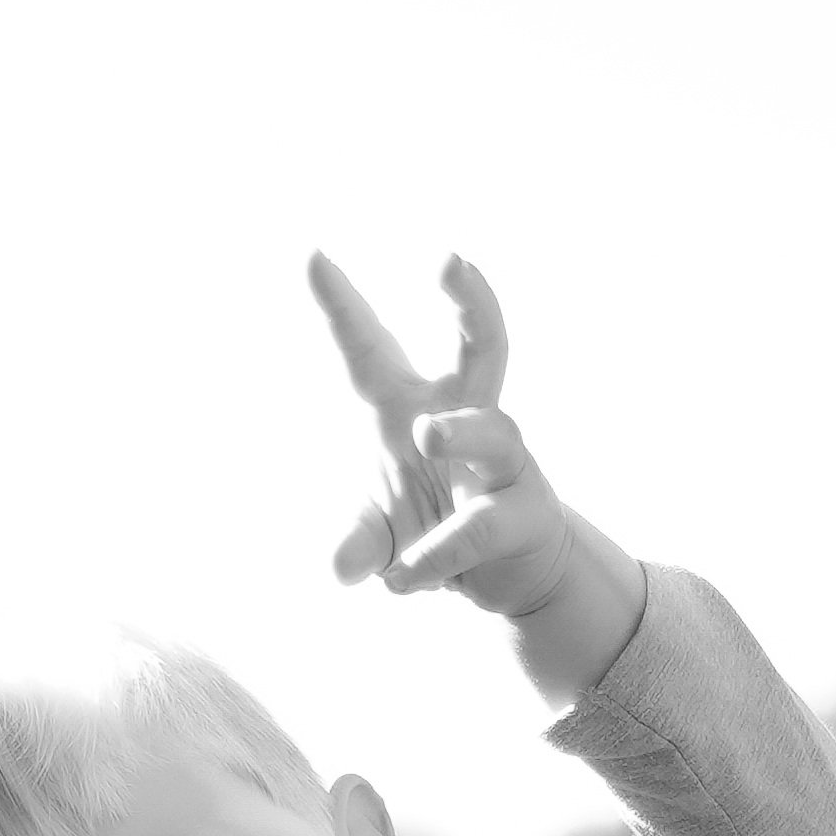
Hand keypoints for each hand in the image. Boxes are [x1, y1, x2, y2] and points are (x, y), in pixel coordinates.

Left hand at [308, 250, 646, 702]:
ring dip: (461, 428)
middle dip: (472, 302)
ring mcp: (503, 464)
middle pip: (483, 346)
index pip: (371, 349)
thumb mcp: (380, 535)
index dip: (343, 306)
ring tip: (425, 433)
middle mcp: (465, 420)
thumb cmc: (434, 525)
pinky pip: (480, 528)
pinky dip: (437, 552)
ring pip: (495, 430)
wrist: (510, 573)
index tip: (311, 255)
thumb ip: (355, 542)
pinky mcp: (524, 515)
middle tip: (451, 258)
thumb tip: (336, 566)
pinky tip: (398, 581)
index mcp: (409, 410)